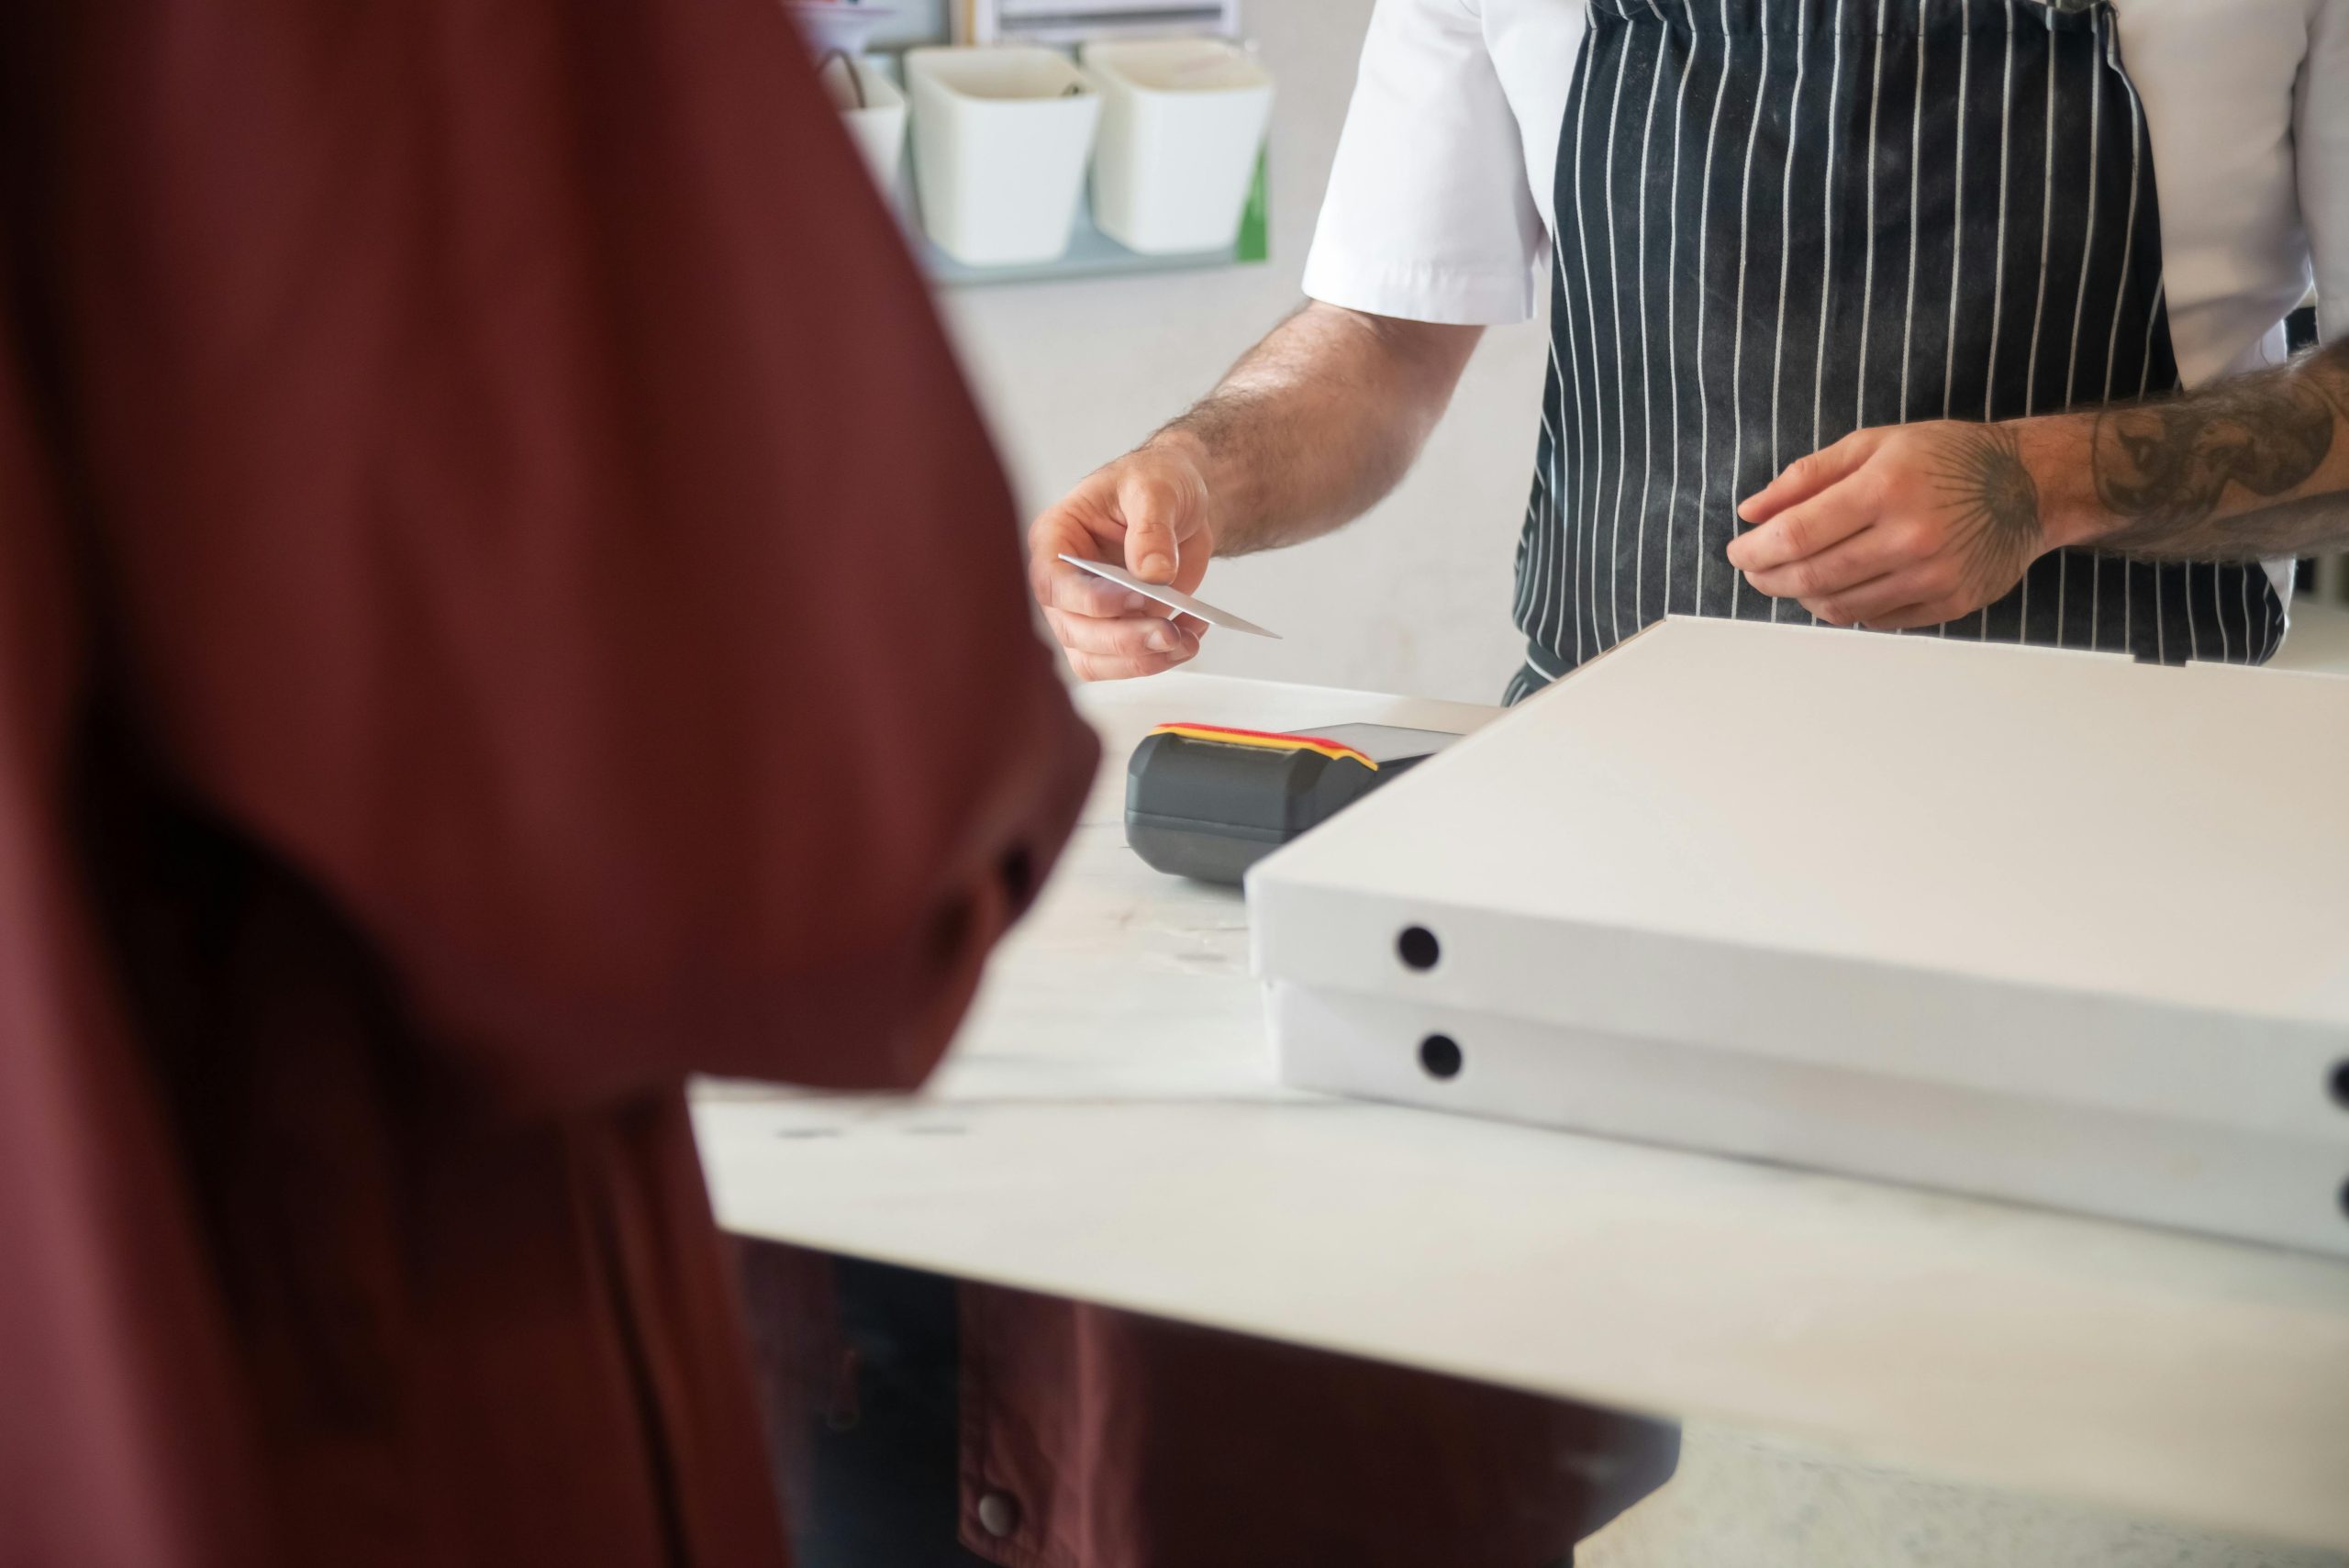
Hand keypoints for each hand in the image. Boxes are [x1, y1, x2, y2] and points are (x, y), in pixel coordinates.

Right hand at [1028, 441, 1216, 679]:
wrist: (1182, 504)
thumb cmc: (1156, 482)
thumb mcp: (1155, 488)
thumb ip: (1152, 528)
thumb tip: (1154, 573)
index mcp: (1056, 538)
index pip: (1054, 583)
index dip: (1090, 600)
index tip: (1138, 597)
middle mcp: (1063, 581)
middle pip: (1074, 630)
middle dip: (1123, 640)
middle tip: (1169, 634)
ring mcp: (1087, 612)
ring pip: (1095, 659)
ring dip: (1142, 660)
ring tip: (1187, 641)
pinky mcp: (1117, 630)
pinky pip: (1126, 663)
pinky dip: (1158, 660)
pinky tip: (1190, 636)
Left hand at [1728, 418, 2089, 629]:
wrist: (2029, 484)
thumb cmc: (1946, 458)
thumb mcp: (1873, 444)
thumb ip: (1806, 477)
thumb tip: (1752, 511)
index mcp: (1885, 488)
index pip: (1796, 534)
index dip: (1755, 550)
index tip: (1739, 552)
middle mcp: (1909, 536)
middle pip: (1812, 577)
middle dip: (1769, 578)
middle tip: (1756, 570)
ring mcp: (1932, 576)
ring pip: (1839, 607)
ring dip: (1803, 597)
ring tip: (1794, 578)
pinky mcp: (1949, 604)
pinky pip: (1875, 619)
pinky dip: (1845, 608)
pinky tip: (1841, 587)